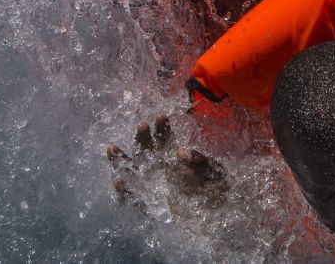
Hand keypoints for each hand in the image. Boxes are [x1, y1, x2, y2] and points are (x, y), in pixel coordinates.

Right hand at [108, 114, 228, 213]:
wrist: (222, 218)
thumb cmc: (220, 191)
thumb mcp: (216, 171)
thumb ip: (200, 160)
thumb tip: (179, 151)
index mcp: (176, 160)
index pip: (166, 140)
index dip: (162, 128)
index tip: (161, 116)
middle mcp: (163, 171)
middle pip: (147, 152)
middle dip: (143, 138)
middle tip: (142, 125)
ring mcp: (155, 188)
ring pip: (134, 172)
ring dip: (122, 161)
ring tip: (111, 148)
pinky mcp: (152, 207)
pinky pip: (134, 199)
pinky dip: (125, 191)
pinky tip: (119, 180)